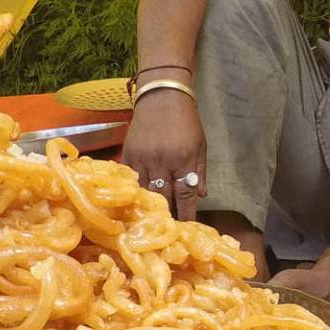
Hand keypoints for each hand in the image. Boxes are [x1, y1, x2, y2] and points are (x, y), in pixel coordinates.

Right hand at [120, 90, 206, 220]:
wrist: (161, 97)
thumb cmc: (186, 122)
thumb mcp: (201, 145)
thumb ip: (200, 172)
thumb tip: (200, 197)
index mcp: (183, 160)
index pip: (185, 195)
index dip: (186, 214)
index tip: (187, 230)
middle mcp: (162, 161)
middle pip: (163, 197)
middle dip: (167, 215)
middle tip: (169, 231)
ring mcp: (142, 158)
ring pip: (144, 191)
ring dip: (149, 207)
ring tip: (152, 222)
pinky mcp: (128, 154)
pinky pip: (130, 179)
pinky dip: (134, 191)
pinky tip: (136, 202)